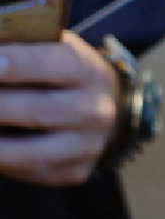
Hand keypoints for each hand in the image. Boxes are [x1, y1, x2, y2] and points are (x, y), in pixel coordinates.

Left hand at [0, 30, 119, 183]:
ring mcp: (87, 147)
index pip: (49, 65)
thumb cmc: (58, 70)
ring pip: (33, 153)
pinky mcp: (76, 172)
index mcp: (86, 70)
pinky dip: (3, 162)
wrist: (101, 105)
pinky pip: (33, 172)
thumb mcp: (48, 46)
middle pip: (36, 112)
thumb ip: (16, 48)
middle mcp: (94, 112)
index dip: (16, 64)